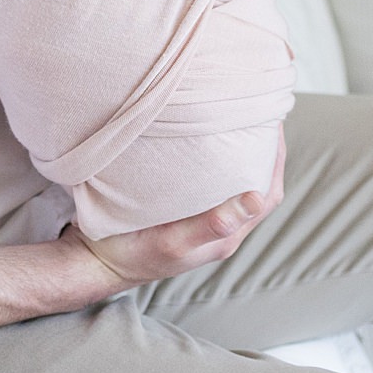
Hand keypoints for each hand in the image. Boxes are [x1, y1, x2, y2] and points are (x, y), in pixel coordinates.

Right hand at [0, 135, 286, 332]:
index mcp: (228, 236)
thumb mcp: (173, 242)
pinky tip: (206, 138)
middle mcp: (222, 227)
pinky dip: (218, 158)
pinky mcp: (185, 211)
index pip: (268, 193)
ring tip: (238, 117)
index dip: (276, 158)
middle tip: (258, 110)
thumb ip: (213, 225)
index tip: (273, 122)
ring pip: (236, 181)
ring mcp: (204, 219)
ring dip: (242, 152)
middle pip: (257, 182)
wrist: (96, 262)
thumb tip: (255, 199)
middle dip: (264, 148)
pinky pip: (212, 182)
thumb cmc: (133, 255)